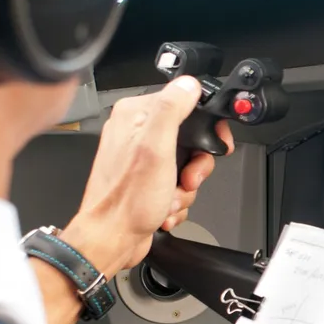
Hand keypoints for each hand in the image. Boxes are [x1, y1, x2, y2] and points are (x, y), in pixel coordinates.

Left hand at [65, 77, 233, 274]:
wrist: (112, 238)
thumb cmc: (127, 200)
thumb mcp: (156, 148)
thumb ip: (172, 110)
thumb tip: (188, 84)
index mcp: (135, 116)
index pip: (184, 103)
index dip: (205, 127)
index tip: (211, 145)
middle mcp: (135, 133)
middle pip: (190, 138)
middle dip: (195, 166)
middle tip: (186, 177)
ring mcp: (141, 158)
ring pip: (186, 165)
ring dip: (186, 188)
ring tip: (170, 196)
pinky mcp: (145, 180)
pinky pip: (176, 184)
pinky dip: (176, 198)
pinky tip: (163, 205)